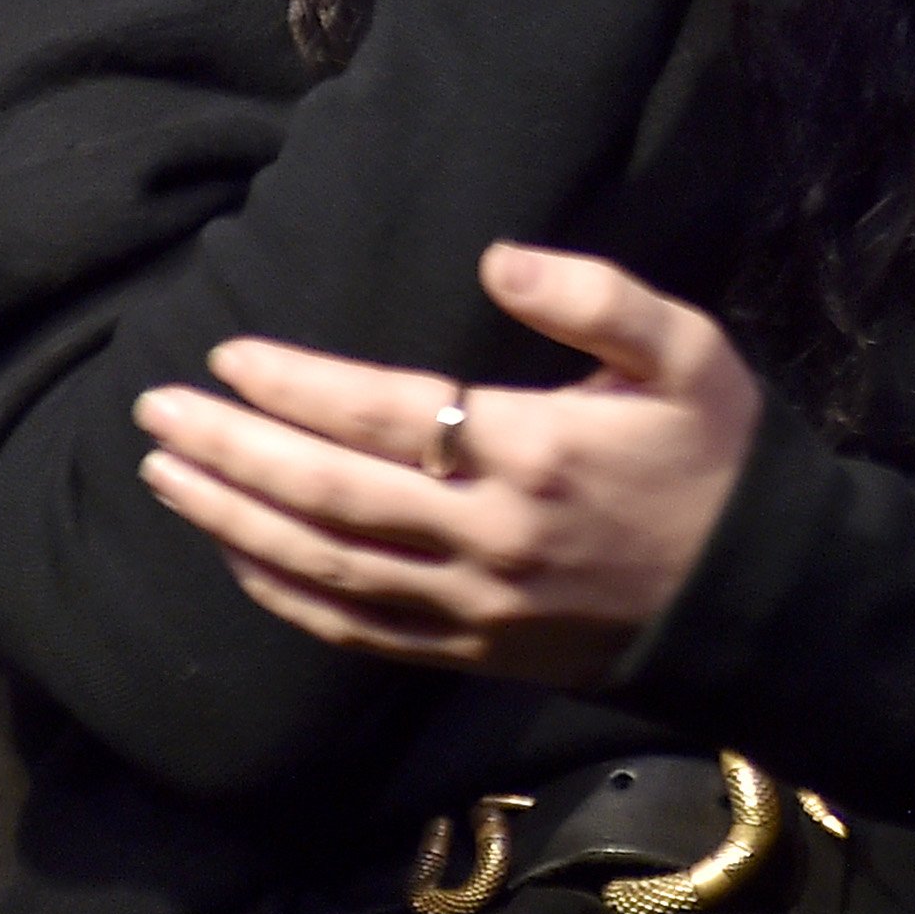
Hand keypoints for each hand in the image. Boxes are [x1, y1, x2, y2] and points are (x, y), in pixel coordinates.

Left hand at [131, 242, 762, 687]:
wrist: (760, 601)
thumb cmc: (718, 459)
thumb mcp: (687, 352)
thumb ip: (595, 295)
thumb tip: (496, 258)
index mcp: (533, 452)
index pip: (381, 414)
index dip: (293, 387)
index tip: (226, 354)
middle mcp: (487, 537)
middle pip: (326, 495)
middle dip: (228, 451)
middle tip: (154, 411)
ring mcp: (473, 606)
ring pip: (323, 568)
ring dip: (232, 522)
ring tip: (163, 475)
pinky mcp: (472, 654)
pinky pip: (355, 632)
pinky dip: (284, 596)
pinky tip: (235, 558)